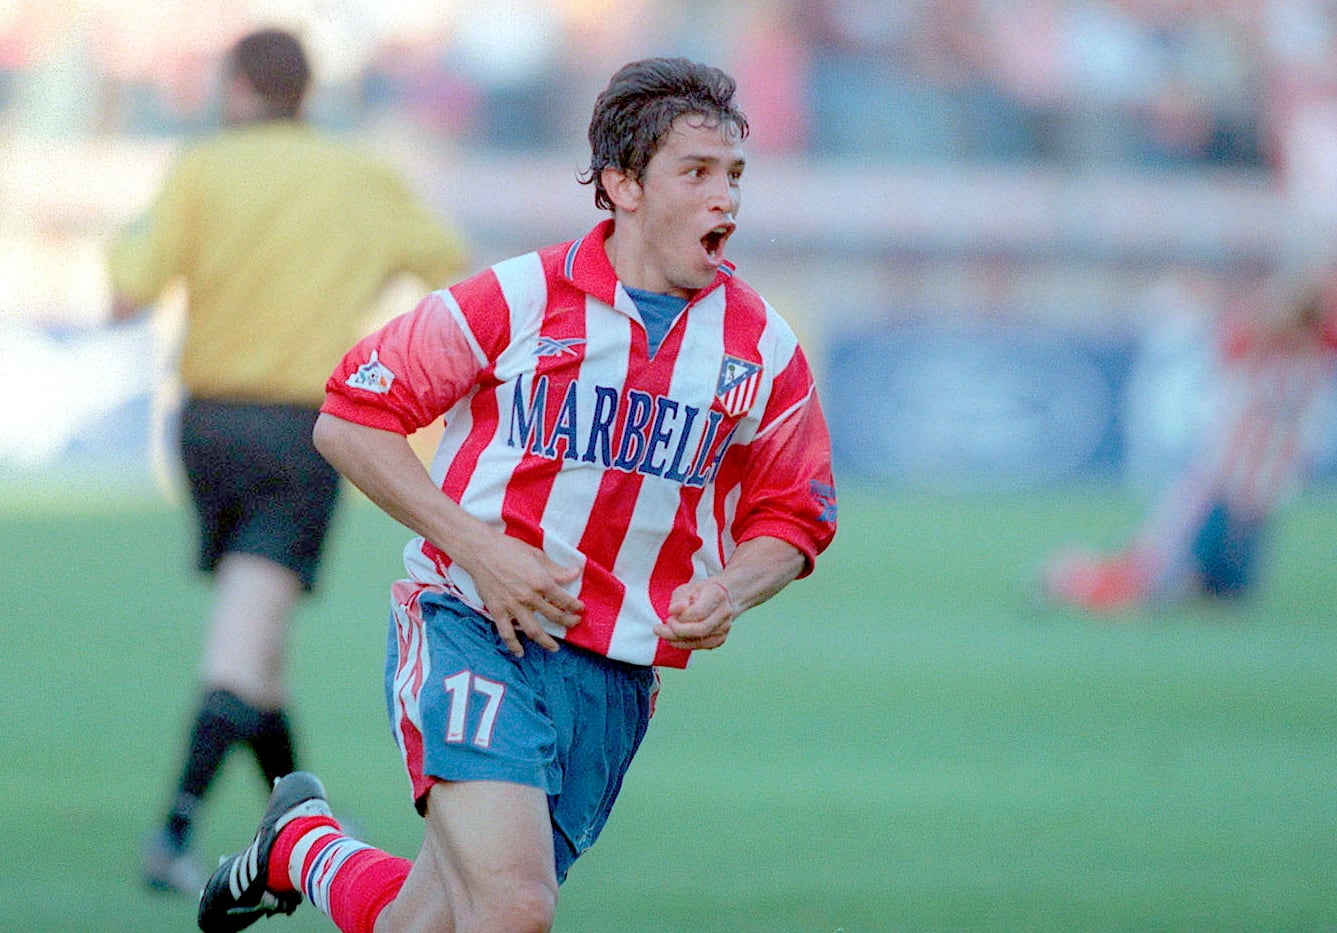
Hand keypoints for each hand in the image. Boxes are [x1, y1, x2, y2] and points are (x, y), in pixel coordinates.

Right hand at [461, 533, 583, 656]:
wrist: (480, 551)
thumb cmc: (508, 548)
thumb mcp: (536, 555)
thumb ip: (556, 569)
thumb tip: (575, 573)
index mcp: (541, 582)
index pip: (564, 600)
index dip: (575, 607)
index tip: (579, 609)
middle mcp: (529, 597)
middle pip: (554, 616)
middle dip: (567, 622)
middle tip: (574, 624)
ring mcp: (513, 606)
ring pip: (534, 631)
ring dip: (546, 642)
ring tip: (554, 648)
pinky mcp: (497, 611)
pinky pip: (507, 633)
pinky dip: (514, 646)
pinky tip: (520, 653)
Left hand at [653, 578, 735, 651]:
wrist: (722, 597)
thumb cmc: (701, 592)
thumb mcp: (686, 588)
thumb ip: (678, 599)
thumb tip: (673, 611)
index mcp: (717, 595)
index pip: (698, 613)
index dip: (680, 618)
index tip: (669, 617)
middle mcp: (724, 613)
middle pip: (699, 630)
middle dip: (676, 632)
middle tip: (660, 629)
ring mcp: (724, 628)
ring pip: (699, 641)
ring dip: (677, 640)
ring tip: (664, 633)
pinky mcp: (719, 640)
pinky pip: (700, 646)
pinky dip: (684, 644)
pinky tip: (674, 638)